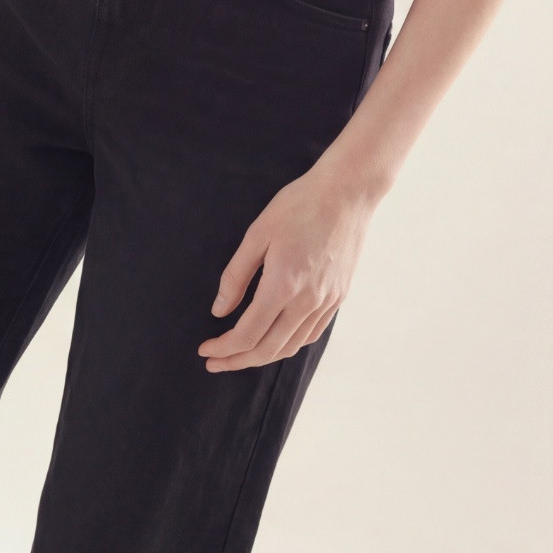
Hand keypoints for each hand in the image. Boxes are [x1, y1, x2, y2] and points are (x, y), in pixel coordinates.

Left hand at [198, 167, 376, 371]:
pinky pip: (311, 334)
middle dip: (237, 360)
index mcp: (283, 284)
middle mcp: (307, 300)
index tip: (205, 349)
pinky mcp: (338, 297)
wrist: (347, 191)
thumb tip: (219, 311)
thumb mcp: (258, 233)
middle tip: (214, 361)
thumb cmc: (300, 205)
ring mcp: (327, 301)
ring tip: (240, 355)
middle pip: (268, 349)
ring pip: (291, 346)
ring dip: (262, 356)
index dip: (223, 348)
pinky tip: (275, 339)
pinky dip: (288, 344)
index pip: (248, 334)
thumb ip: (236, 276)